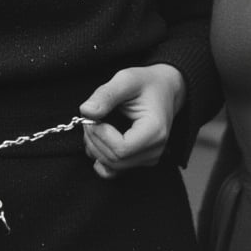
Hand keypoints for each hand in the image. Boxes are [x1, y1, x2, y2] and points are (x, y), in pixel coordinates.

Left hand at [79, 64, 185, 178]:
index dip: (100, 135)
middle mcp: (155, 150)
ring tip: (94, 123)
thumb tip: (86, 111)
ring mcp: (148, 158)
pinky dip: (100, 158)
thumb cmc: (146, 83)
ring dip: (95, 147)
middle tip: (88, 117)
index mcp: (155, 131)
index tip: (92, 116)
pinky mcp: (140, 161)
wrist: (164, 89)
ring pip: (112, 166)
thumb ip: (106, 95)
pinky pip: (115, 171)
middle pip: (114, 159)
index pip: (121, 149)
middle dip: (94, 139)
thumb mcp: (126, 79)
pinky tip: (97, 140)